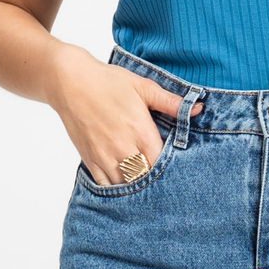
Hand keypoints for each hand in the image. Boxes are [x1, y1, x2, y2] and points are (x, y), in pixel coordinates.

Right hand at [47, 44, 203, 185]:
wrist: (70, 82)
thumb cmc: (108, 81)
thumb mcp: (143, 86)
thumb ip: (170, 102)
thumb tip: (198, 108)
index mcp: (140, 130)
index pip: (163, 162)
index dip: (171, 166)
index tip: (177, 163)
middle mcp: (123, 148)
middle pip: (146, 177)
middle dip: (156, 178)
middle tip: (164, 176)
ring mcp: (105, 157)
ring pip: (126, 185)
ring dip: (137, 184)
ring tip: (146, 180)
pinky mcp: (90, 160)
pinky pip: (105, 186)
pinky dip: (116, 187)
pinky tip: (125, 182)